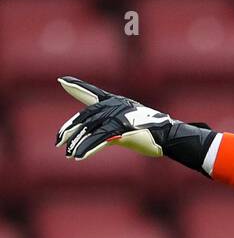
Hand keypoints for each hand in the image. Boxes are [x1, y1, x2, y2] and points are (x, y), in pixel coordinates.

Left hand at [55, 76, 215, 171]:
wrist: (170, 137)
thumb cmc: (154, 133)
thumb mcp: (131, 126)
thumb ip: (114, 129)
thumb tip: (103, 138)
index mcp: (116, 103)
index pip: (92, 94)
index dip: (77, 87)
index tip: (63, 81)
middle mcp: (114, 107)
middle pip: (85, 117)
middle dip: (70, 130)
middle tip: (59, 141)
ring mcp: (117, 117)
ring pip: (90, 130)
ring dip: (77, 144)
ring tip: (69, 155)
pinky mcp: (120, 130)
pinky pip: (99, 140)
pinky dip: (88, 148)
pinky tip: (79, 157)